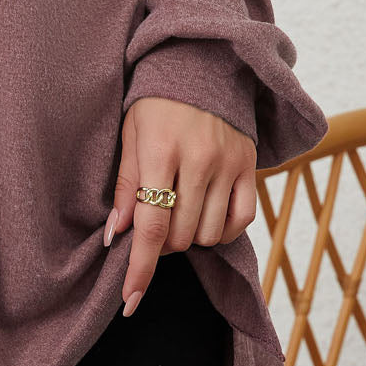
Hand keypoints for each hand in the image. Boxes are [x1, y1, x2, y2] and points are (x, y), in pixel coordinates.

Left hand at [106, 96, 257, 316]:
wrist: (201, 64)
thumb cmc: (154, 102)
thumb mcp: (130, 135)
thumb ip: (127, 186)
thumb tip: (115, 235)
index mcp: (160, 151)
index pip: (150, 226)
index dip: (140, 269)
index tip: (130, 302)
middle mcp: (198, 160)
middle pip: (179, 236)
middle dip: (160, 246)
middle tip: (151, 226)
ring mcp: (228, 164)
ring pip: (208, 234)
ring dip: (188, 238)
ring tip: (177, 213)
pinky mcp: (249, 165)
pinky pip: (241, 220)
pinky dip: (221, 230)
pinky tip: (205, 217)